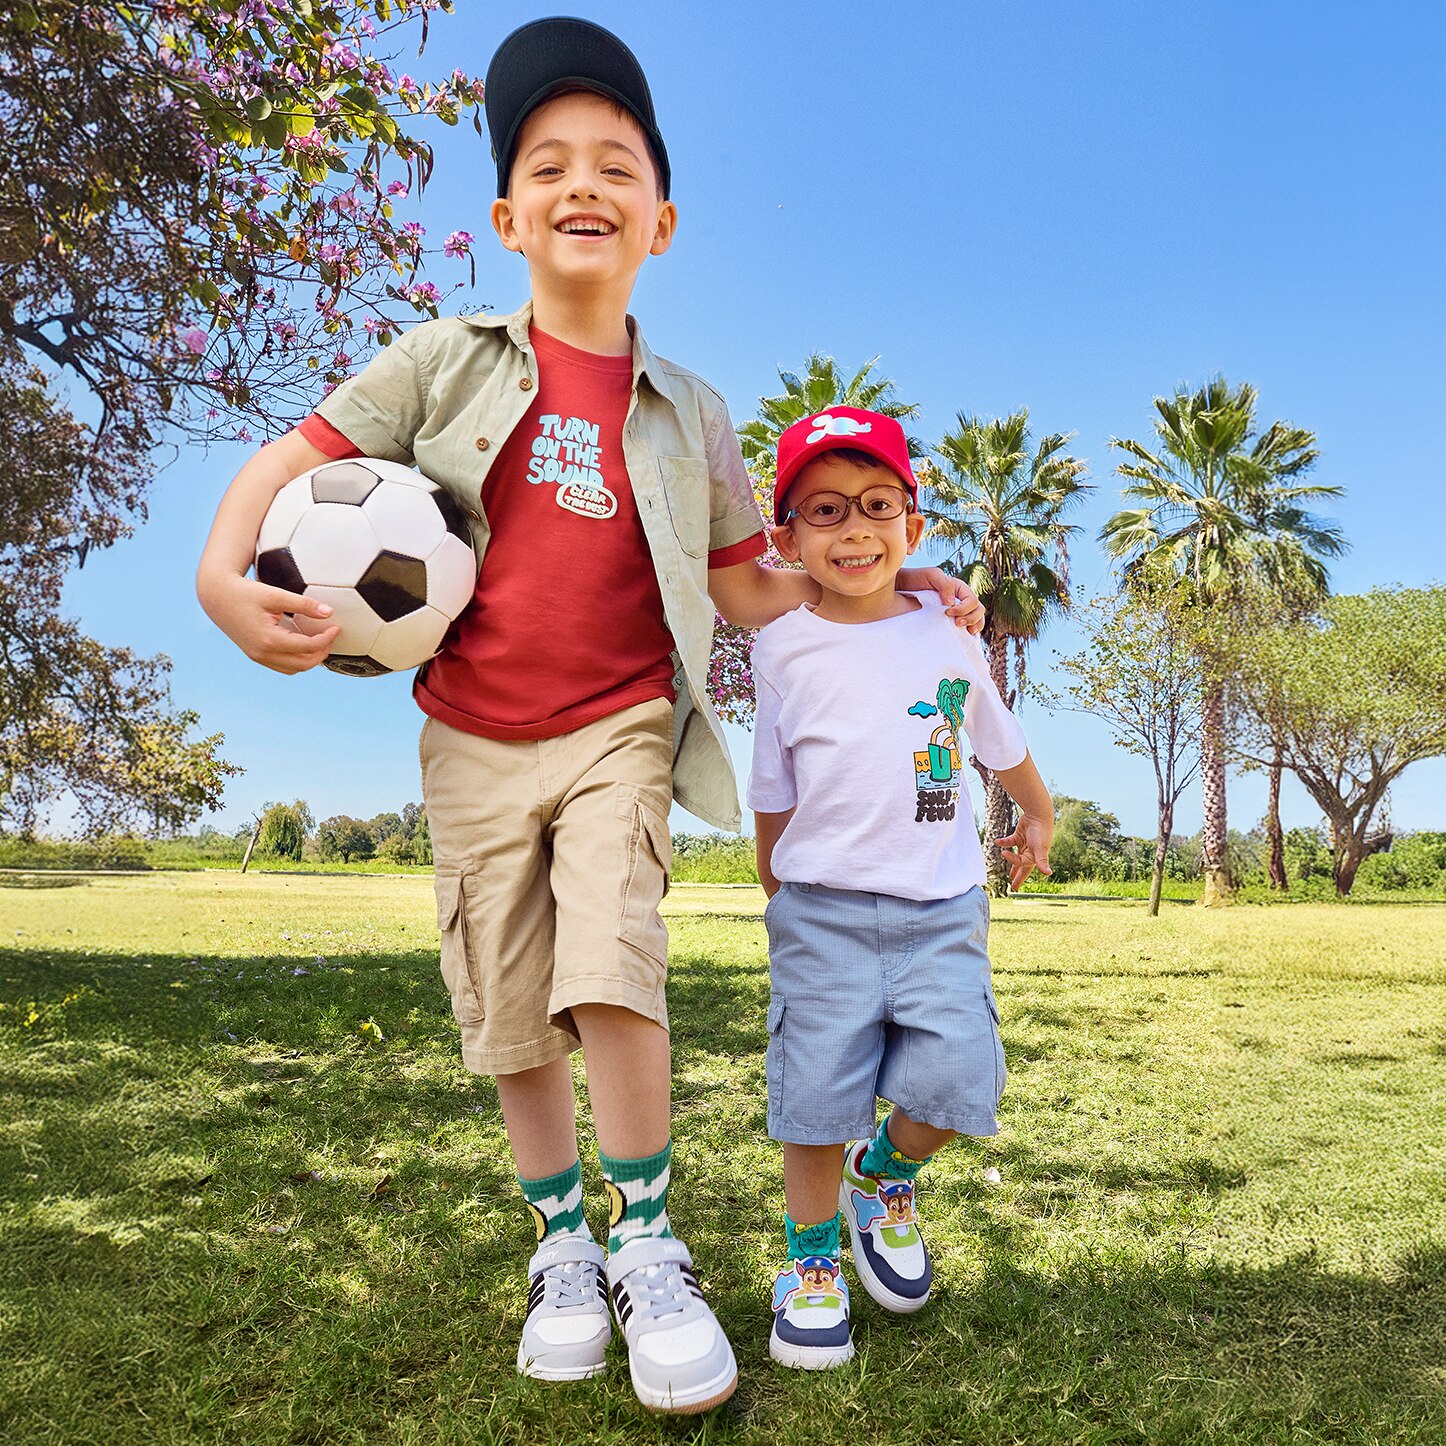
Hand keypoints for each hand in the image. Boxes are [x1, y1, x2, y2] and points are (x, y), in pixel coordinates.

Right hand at [202, 572, 340, 674]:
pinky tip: (303, 645)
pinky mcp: (254, 655)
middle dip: (321, 653)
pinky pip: (281, 665)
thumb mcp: (276, 594)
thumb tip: (328, 612)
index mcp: (269, 640)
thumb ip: (304, 604)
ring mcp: (257, 656)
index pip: (308, 647)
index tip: (336, 628)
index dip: (326, 639)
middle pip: (303, 664)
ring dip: (309, 660)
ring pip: (292, 669)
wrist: (216, 596)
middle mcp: (262, 653)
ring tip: (320, 643)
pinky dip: (295, 659)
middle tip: (331, 638)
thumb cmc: (244, 592)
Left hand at [912, 568, 983, 633]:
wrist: (902, 589)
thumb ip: (944, 584)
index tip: (948, 612)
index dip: (964, 608)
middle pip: (978, 610)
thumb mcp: (931, 575)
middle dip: (972, 618)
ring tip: (965, 631)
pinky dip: (969, 632)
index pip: (972, 601)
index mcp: (959, 589)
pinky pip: (967, 627)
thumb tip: (952, 602)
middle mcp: (961, 600)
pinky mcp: (951, 620)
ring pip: (976, 619)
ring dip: (974, 625)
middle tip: (957, 623)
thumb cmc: (917, 579)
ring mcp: (958, 611)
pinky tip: (964, 635)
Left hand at [995, 811, 1053, 890]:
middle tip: (1014, 886)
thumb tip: (1048, 873)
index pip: (1022, 866)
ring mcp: (1024, 844)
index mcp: (1035, 857)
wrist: (1038, 815)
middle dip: (1018, 876)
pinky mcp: (1019, 835)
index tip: (1004, 855)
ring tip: (1009, 873)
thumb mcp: (1040, 848)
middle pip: (1022, 866)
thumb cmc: (1041, 832)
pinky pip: (1010, 841)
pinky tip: (997, 842)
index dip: (1013, 863)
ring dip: (1011, 861)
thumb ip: (1042, 861)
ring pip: (1016, 855)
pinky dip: (1003, 842)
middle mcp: (1030, 852)